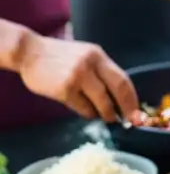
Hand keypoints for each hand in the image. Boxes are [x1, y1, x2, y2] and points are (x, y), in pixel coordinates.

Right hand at [17, 34, 137, 121]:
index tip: (138, 113)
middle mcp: (90, 64)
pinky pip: (83, 107)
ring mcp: (77, 76)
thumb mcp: (84, 56)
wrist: (27, 52)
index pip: (123, 79)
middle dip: (126, 109)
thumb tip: (119, 99)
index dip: (132, 99)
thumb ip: (100, 72)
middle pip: (117, 90)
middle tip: (129, 121)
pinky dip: (88, 113)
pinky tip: (88, 112)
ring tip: (107, 117)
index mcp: (98, 56)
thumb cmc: (58, 57)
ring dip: (106, 113)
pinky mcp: (64, 89)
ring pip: (101, 102)